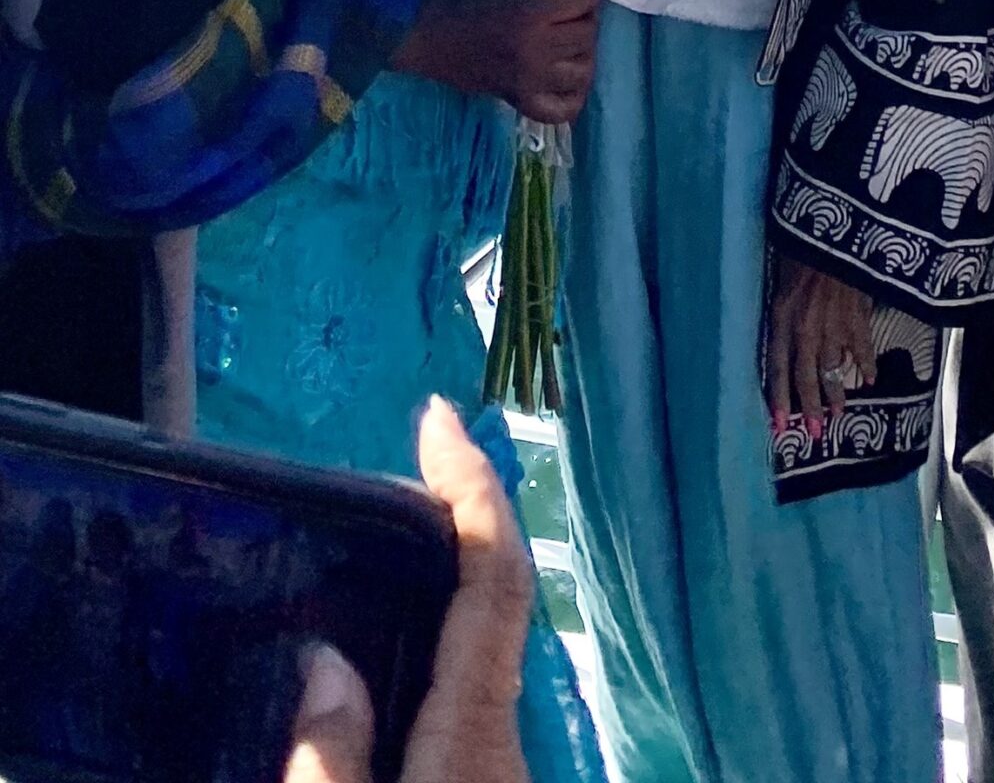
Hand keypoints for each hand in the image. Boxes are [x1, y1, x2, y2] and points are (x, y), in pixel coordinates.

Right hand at [285, 396, 532, 782]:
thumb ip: (327, 761)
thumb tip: (325, 661)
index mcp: (471, 736)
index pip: (492, 579)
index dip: (472, 486)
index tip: (438, 418)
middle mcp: (499, 738)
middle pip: (491, 597)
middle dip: (450, 520)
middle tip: (378, 480)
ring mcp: (497, 763)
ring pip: (477, 644)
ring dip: (436, 582)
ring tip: (363, 549)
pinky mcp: (480, 781)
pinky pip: (462, 687)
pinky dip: (428, 639)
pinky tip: (379, 653)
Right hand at [393, 0, 600, 123]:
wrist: (419, 38)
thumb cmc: (454, 0)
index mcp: (531, 14)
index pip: (584, 2)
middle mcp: (537, 49)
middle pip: (587, 36)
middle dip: (585, 21)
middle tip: (571, 15)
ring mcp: (530, 80)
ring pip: (582, 71)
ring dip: (583, 55)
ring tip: (570, 44)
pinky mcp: (518, 100)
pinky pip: (562, 109)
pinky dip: (572, 97)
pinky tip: (567, 80)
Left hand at [765, 256, 878, 437]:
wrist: (832, 231)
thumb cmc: (799, 245)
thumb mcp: (780, 279)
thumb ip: (783, 309)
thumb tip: (789, 334)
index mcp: (782, 319)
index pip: (777, 368)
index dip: (778, 398)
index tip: (780, 425)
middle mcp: (806, 330)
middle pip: (806, 377)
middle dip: (809, 407)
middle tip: (814, 433)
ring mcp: (834, 326)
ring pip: (834, 369)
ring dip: (836, 394)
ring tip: (838, 416)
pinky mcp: (858, 317)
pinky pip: (863, 348)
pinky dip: (866, 364)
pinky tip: (870, 379)